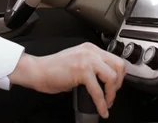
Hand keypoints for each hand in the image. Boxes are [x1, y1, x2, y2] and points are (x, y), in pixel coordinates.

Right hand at [9, 43, 125, 118]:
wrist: (38, 71)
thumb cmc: (53, 69)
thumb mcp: (77, 62)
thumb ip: (91, 66)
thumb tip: (105, 80)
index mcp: (90, 48)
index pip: (115, 59)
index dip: (119, 76)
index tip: (116, 86)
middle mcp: (90, 51)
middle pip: (119, 66)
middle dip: (119, 84)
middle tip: (112, 94)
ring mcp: (86, 60)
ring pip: (112, 77)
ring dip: (111, 94)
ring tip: (106, 103)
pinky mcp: (81, 70)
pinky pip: (98, 90)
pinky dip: (101, 103)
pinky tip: (101, 109)